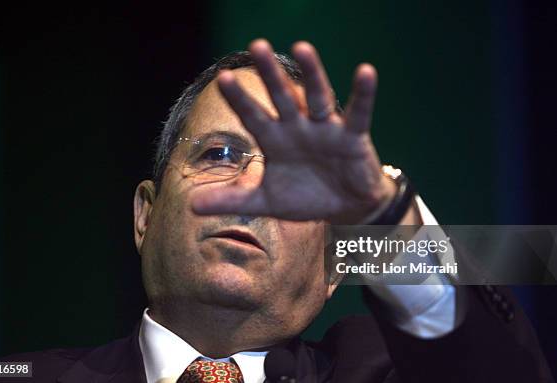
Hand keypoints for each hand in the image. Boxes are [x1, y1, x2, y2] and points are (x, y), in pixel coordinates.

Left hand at [191, 39, 395, 223]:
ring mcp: (325, 129)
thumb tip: (191, 205)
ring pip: (317, 97)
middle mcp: (297, 128)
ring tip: (302, 47)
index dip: (240, 99)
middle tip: (256, 46)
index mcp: (275, 140)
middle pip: (282, 97)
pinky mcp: (352, 136)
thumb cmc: (304, 197)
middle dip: (270, 75)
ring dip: (312, 73)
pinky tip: (366, 72)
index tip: (222, 79)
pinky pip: (358, 113)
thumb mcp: (265, 201)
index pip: (253, 116)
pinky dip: (363, 94)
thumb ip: (232, 200)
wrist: (344, 208)